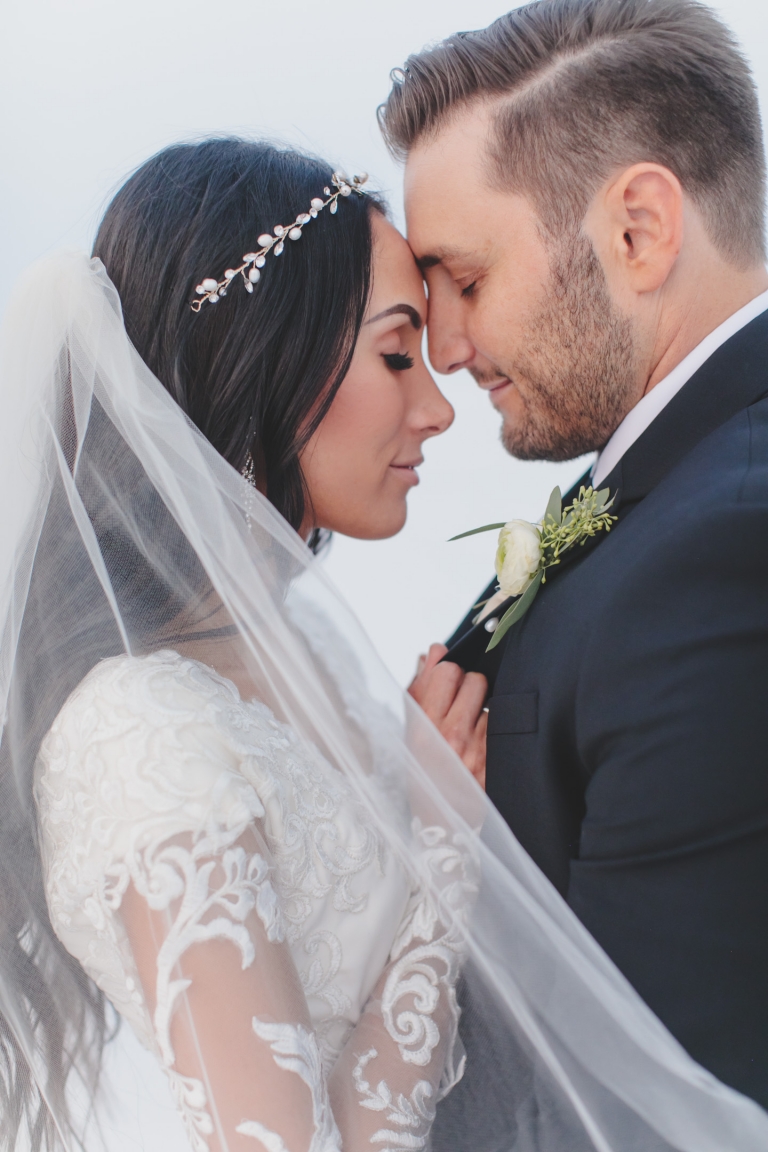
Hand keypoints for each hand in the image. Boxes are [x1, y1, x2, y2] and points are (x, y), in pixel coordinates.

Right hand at [409, 644, 487, 789]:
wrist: (440, 821)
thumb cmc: (422, 769)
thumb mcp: (411, 730)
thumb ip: (420, 687)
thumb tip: (432, 651)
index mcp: (424, 725)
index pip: (447, 670)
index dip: (449, 671)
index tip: (448, 681)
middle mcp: (451, 736)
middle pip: (475, 680)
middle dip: (471, 686)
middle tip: (463, 702)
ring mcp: (477, 749)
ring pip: (491, 701)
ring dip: (484, 709)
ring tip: (472, 728)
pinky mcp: (496, 762)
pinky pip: (501, 726)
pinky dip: (495, 729)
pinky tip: (483, 742)